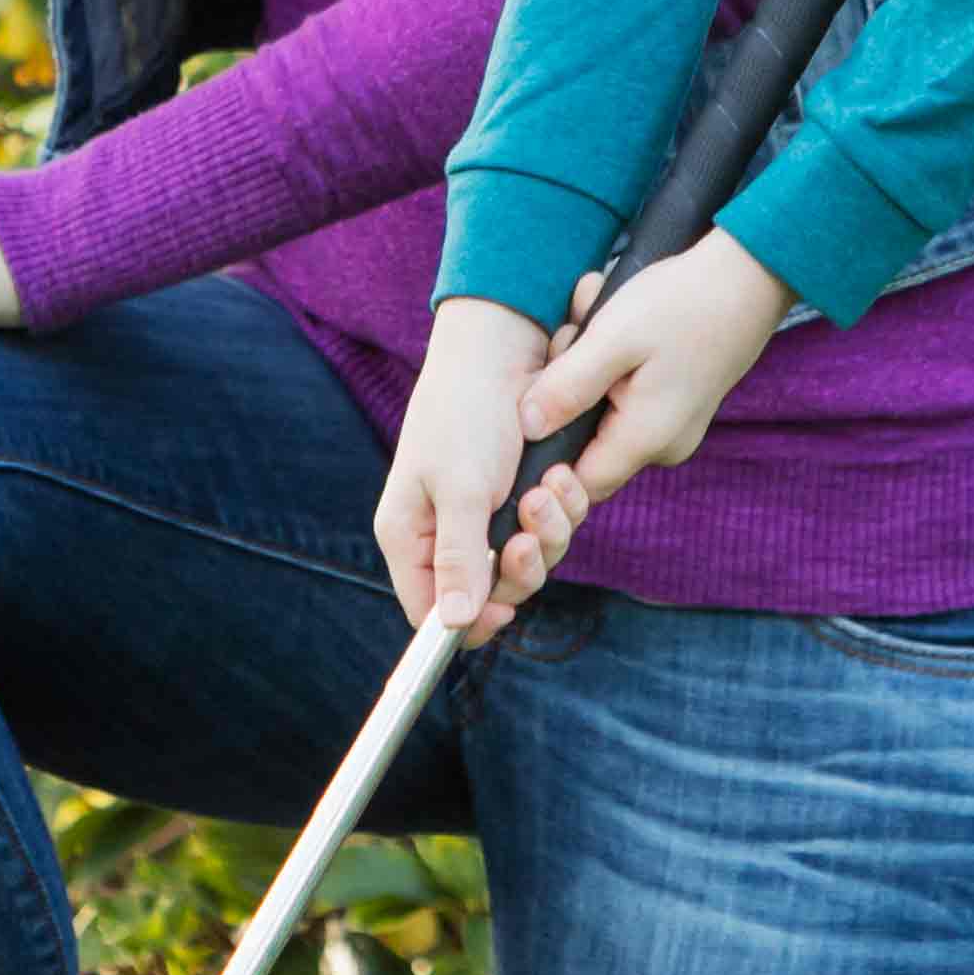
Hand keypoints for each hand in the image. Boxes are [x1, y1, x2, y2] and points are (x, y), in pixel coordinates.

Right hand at [376, 303, 556, 640]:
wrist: (502, 350)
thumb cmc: (466, 413)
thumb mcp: (460, 489)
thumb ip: (458, 558)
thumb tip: (453, 624)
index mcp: (410, 535)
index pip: (429, 611)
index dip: (467, 621)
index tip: (503, 610)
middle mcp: (445, 533)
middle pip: (488, 595)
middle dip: (521, 568)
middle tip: (528, 533)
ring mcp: (486, 516)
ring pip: (529, 563)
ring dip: (548, 532)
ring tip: (547, 487)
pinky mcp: (522, 497)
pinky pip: (552, 530)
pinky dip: (563, 509)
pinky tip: (560, 475)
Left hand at [513, 234, 795, 537]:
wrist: (750, 273)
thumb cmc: (683, 303)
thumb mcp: (613, 339)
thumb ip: (566, 388)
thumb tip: (527, 427)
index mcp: (646, 440)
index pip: (579, 482)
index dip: (547, 455)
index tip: (536, 397)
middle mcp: (663, 445)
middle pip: (587, 439)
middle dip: (566, 386)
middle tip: (572, 329)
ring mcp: (673, 425)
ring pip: (602, 407)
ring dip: (585, 361)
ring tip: (592, 307)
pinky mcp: (677, 401)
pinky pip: (626, 391)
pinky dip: (610, 357)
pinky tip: (611, 313)